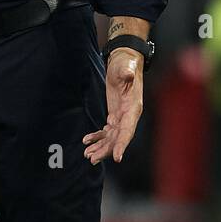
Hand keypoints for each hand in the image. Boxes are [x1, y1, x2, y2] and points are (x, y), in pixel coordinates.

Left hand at [83, 49, 143, 164]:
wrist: (124, 62)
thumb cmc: (126, 64)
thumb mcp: (126, 67)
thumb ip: (127, 72)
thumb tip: (128, 74)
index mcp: (133, 108)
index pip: (128, 130)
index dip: (122, 144)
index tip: (116, 157)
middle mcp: (129, 116)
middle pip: (118, 138)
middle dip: (106, 150)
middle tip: (92, 159)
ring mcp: (122, 117)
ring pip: (112, 137)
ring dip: (100, 147)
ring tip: (87, 155)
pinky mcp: (115, 115)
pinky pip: (107, 131)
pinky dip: (97, 137)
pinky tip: (87, 141)